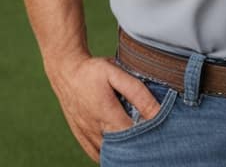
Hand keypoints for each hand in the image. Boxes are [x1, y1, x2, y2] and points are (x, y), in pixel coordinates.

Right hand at [44, 53, 162, 162]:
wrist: (65, 72)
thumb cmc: (92, 71)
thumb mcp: (115, 73)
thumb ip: (137, 92)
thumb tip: (158, 111)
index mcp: (106, 114)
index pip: (133, 136)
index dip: (149, 135)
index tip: (160, 129)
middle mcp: (95, 130)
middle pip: (123, 149)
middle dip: (139, 145)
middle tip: (151, 136)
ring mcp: (87, 136)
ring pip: (109, 155)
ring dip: (124, 150)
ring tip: (138, 140)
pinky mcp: (82, 138)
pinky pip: (97, 155)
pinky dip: (110, 153)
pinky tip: (121, 146)